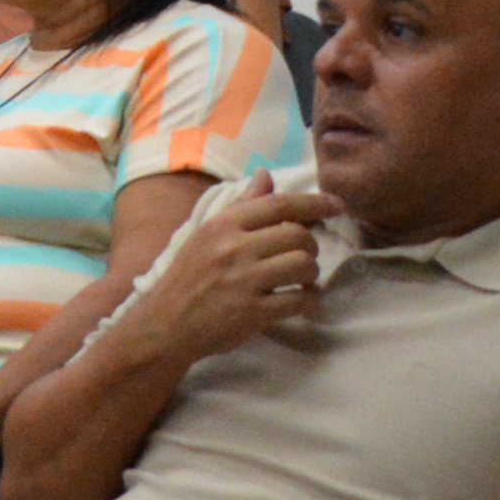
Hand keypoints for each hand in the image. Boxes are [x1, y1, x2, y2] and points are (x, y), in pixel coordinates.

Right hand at [126, 175, 327, 364]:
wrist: (164, 325)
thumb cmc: (188, 276)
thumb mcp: (207, 234)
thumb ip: (241, 205)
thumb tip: (266, 175)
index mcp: (223, 225)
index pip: (280, 204)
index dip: (315, 203)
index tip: (336, 205)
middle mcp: (234, 249)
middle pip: (299, 236)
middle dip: (310, 247)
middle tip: (301, 257)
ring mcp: (244, 282)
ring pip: (303, 265)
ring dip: (310, 274)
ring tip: (300, 280)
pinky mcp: (252, 313)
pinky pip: (299, 300)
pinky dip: (308, 300)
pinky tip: (300, 300)